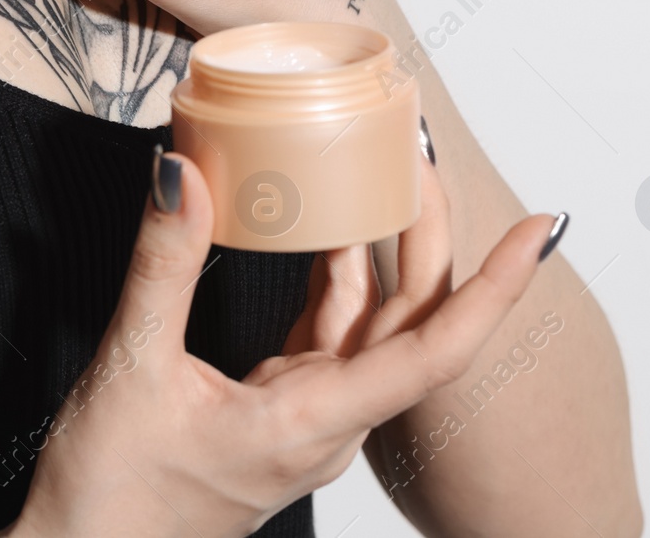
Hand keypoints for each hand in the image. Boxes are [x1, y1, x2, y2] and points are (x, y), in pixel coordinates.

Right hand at [1, 149, 560, 537]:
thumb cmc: (112, 492)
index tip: (537, 232)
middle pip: (409, 325)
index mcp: (311, 423)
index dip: (493, 288)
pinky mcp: (278, 412)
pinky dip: (330, 278)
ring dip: (377, 253)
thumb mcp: (132, 367)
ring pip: (367, 326)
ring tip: (379, 176)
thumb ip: (165, 265)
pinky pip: (325, 336)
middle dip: (429, 239)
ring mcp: (306, 419)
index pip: (434, 351)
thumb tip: (183, 176)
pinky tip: (321, 233)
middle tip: (424, 158)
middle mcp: (328, 424)